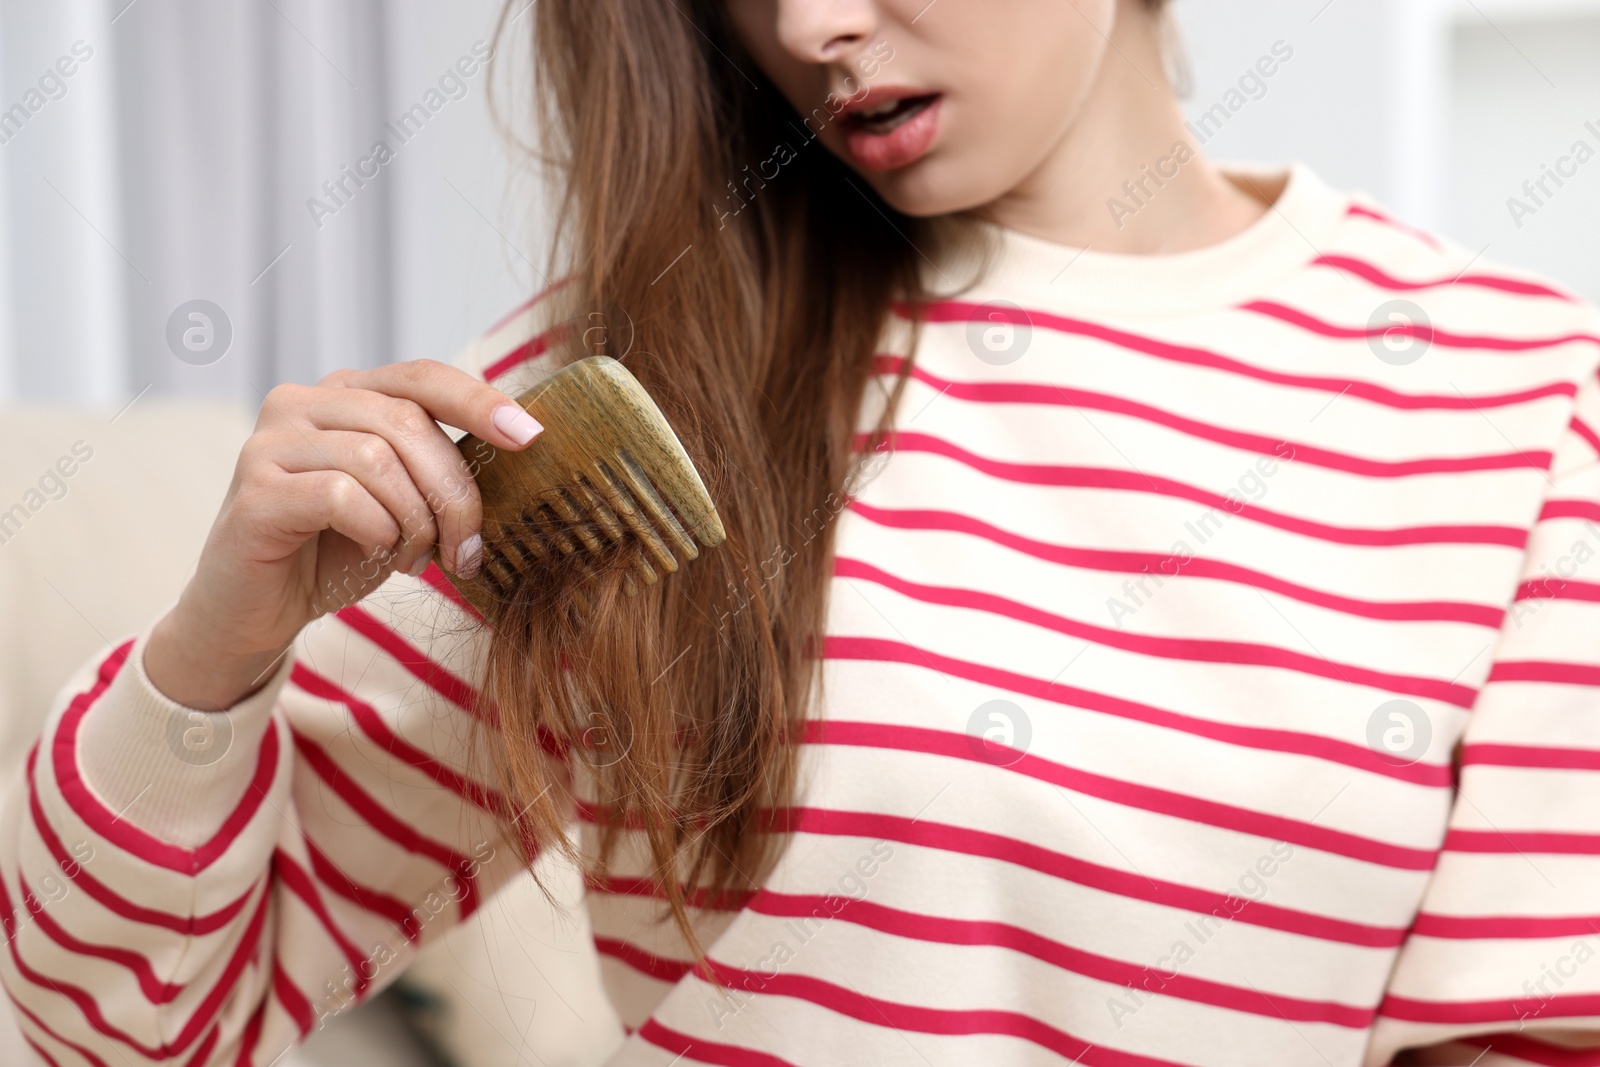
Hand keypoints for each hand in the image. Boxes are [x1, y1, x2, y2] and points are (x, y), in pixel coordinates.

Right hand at [145, 360, 542, 709]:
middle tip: (466, 549)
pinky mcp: (254, 488)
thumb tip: (517, 451)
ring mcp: (272, 441)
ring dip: (415, 520)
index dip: (480, 401)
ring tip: (414, 558)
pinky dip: (376, 531)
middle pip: (409, 423)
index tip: (531, 436)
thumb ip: (438, 470)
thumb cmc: (337, 552)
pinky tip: (376, 556)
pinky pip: (342, 496)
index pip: (423, 378)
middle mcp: (303, 402)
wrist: (256, 611)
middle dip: (454, 493)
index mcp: (347, 394)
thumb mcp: (403, 503)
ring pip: (379, 460)